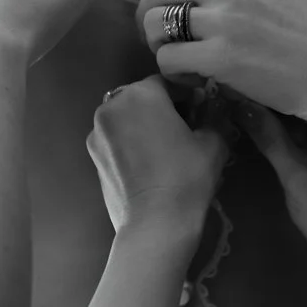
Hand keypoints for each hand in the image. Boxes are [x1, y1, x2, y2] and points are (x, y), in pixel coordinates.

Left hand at [87, 76, 228, 231]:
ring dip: (143, 124)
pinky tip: (148, 164)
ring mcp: (97, 133)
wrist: (155, 223)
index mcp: (140, 94)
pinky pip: (115, 140)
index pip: (167, 82)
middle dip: (162, 107)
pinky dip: (130, 143)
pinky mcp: (92, 157)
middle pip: (141, 97)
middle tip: (185, 129)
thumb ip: (213, 118)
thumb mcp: (213, 143)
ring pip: (125, 118)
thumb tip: (212, 113)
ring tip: (165, 149)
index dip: (187, 94)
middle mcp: (111, 106)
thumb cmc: (186, 176)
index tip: (202, 110)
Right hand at [234, 100, 306, 300]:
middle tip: (250, 82)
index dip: (286, 83)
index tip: (256, 73)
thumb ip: (269, 138)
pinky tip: (272, 122)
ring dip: (289, 113)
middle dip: (285, 96)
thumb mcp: (296, 175)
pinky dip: (298, 130)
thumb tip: (239, 105)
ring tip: (255, 96)